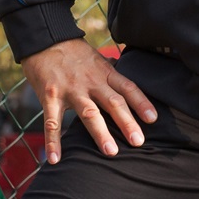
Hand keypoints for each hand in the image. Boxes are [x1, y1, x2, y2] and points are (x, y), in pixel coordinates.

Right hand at [21, 39, 157, 163]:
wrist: (44, 39)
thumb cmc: (73, 52)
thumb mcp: (97, 58)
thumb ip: (110, 73)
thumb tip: (126, 85)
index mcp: (104, 72)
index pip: (128, 88)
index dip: (142, 103)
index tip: (153, 119)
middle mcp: (91, 82)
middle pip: (113, 102)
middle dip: (127, 122)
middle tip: (138, 142)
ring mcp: (70, 90)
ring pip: (89, 113)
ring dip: (100, 134)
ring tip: (111, 152)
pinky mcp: (50, 97)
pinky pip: (52, 123)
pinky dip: (53, 142)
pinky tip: (55, 159)